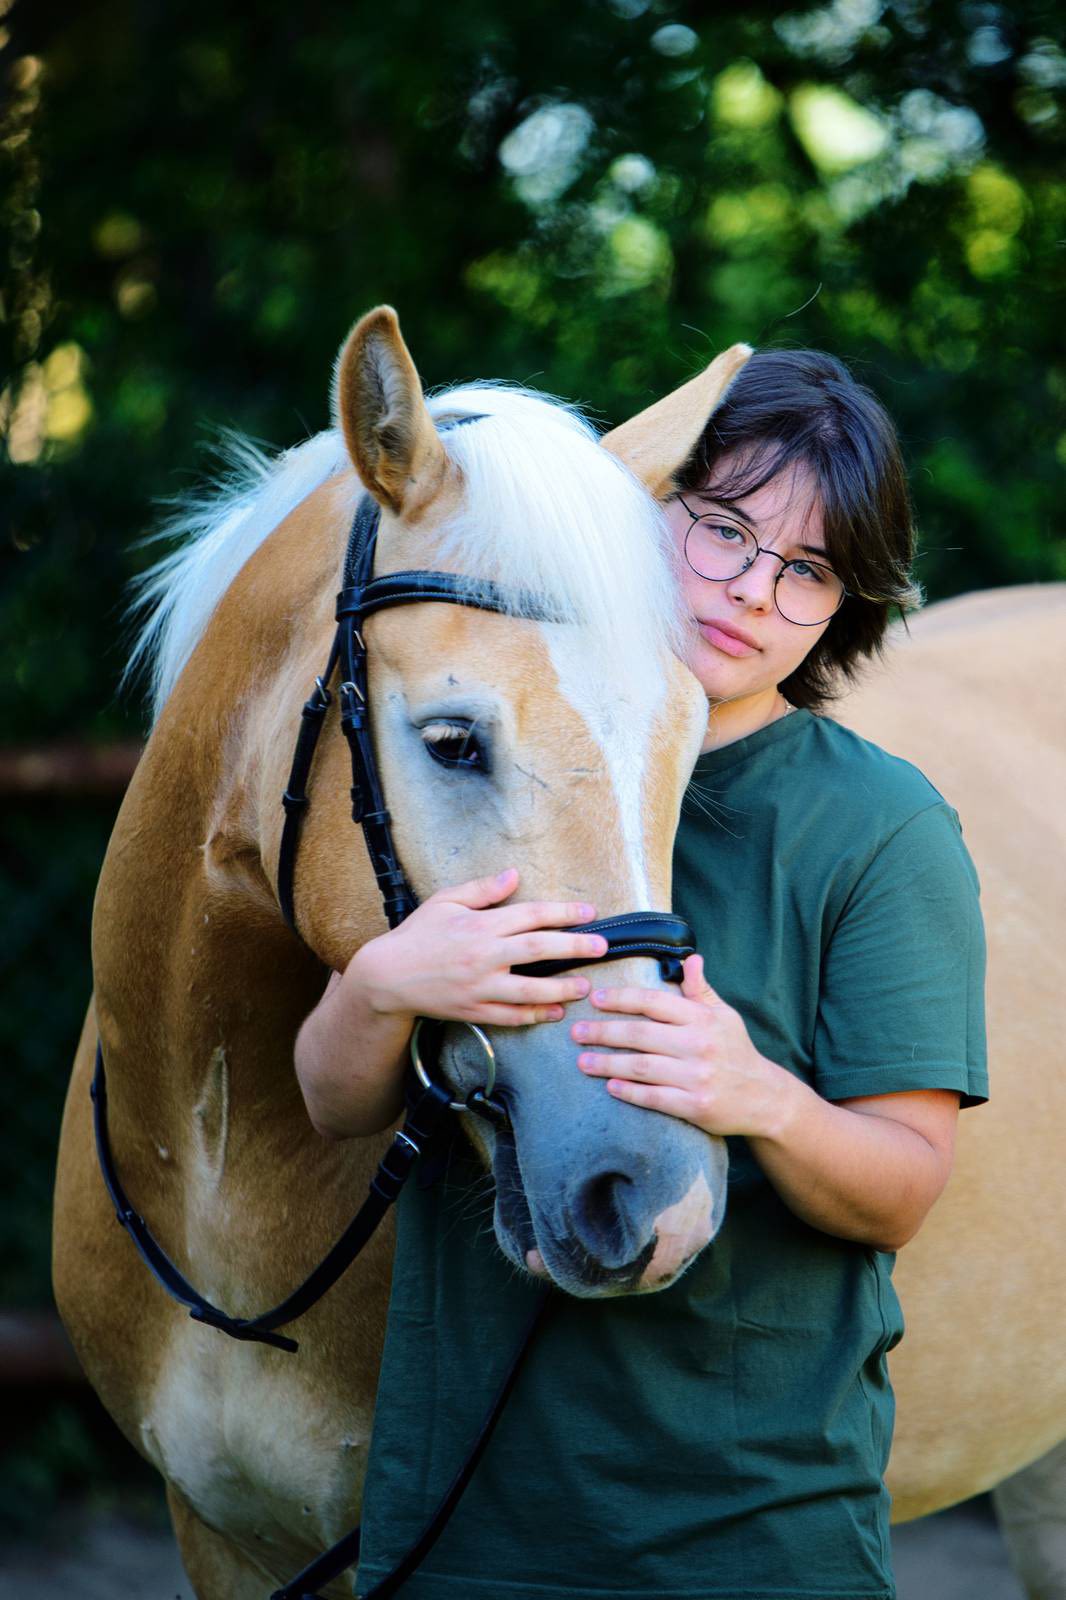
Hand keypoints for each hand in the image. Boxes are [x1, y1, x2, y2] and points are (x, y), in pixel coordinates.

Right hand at [346, 867, 608, 1027]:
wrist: (386, 977)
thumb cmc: (416, 935)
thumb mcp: (445, 902)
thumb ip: (482, 890)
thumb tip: (514, 875)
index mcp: (479, 926)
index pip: (530, 915)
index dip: (563, 913)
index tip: (589, 913)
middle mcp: (483, 957)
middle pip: (537, 950)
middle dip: (573, 948)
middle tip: (601, 947)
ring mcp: (479, 988)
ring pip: (529, 990)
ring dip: (561, 989)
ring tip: (585, 986)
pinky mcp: (473, 1011)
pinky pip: (510, 1017)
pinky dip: (534, 1016)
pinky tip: (555, 1012)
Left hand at [572, 953, 796, 1138]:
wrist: (764, 1098)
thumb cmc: (736, 1052)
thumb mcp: (724, 1016)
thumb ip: (702, 990)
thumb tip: (691, 959)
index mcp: (702, 1019)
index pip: (654, 1002)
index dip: (621, 998)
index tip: (595, 999)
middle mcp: (698, 1045)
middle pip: (641, 1034)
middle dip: (604, 1032)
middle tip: (576, 1032)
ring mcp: (696, 1077)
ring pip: (642, 1067)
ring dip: (608, 1063)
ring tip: (582, 1061)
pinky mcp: (694, 1105)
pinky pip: (654, 1097)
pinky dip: (630, 1092)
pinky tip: (610, 1086)